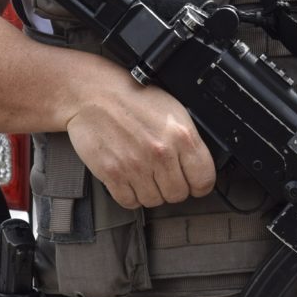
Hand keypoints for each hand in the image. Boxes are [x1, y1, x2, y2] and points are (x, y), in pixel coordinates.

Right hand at [63, 68, 217, 209]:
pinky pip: (129, 201)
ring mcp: (136, 165)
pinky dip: (129, 195)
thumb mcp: (173, 111)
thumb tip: (196, 166)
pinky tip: (129, 180)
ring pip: (154, 201)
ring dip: (150, 192)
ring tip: (143, 175)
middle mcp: (160, 153)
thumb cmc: (132, 100)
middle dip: (172, 188)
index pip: (203, 179)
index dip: (199, 185)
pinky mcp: (112, 173)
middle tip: (163, 176)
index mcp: (181, 136)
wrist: (93, 94)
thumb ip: (188, 141)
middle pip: (178, 195)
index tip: (192, 183)